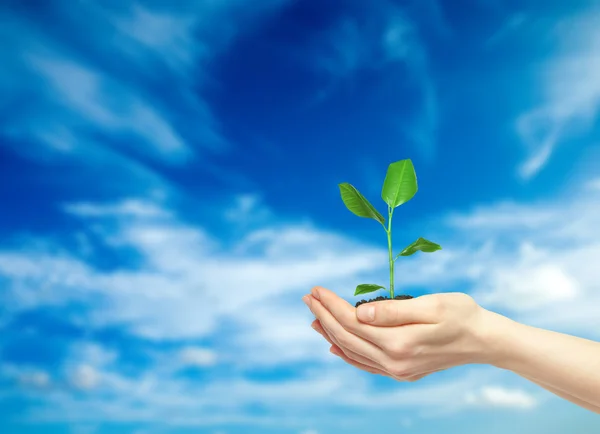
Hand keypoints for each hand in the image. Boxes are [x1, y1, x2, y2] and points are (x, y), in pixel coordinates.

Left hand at [303, 287, 494, 380]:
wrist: (484, 340)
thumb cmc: (461, 314)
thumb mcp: (430, 304)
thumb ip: (393, 311)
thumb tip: (359, 314)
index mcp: (399, 342)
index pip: (351, 322)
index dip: (330, 304)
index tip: (316, 289)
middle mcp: (394, 362)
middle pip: (347, 337)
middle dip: (324, 316)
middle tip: (308, 297)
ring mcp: (397, 370)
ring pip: (352, 352)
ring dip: (330, 333)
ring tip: (313, 318)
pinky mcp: (402, 372)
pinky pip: (365, 364)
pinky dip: (347, 353)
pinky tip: (334, 345)